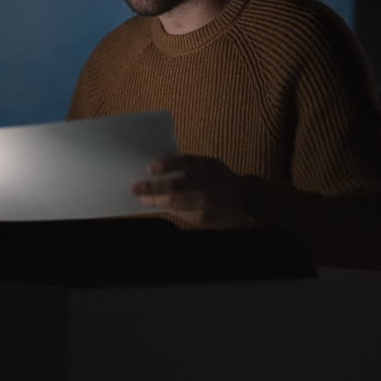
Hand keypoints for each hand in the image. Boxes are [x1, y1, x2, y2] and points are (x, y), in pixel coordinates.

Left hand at [131, 154, 247, 227]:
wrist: (245, 200)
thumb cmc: (220, 178)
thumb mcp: (210, 165)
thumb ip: (189, 165)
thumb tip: (159, 170)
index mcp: (208, 166)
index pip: (185, 162)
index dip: (166, 165)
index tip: (149, 169)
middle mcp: (207, 184)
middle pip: (176, 186)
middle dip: (153, 188)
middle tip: (135, 188)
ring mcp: (206, 203)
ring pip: (176, 203)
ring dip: (157, 201)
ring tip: (144, 199)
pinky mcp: (204, 218)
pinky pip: (181, 213)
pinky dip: (168, 209)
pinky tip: (158, 206)